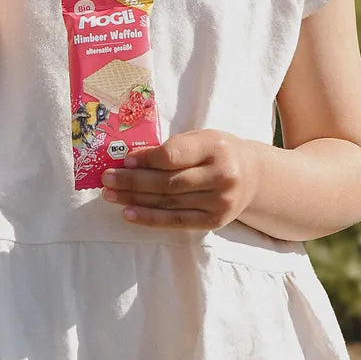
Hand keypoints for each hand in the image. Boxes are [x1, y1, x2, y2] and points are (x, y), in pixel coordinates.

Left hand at [100, 130, 256, 229]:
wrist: (253, 175)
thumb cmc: (217, 152)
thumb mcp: (201, 139)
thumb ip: (174, 147)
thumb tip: (131, 159)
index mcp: (215, 147)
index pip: (174, 155)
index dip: (146, 159)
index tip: (123, 160)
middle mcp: (221, 175)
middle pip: (168, 181)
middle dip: (133, 181)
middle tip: (107, 179)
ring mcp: (219, 201)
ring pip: (169, 202)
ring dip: (135, 199)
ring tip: (110, 195)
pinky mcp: (214, 221)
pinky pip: (177, 221)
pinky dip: (150, 218)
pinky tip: (129, 213)